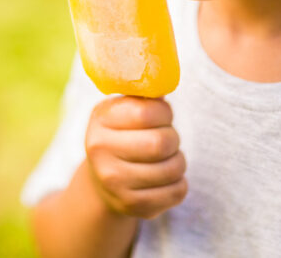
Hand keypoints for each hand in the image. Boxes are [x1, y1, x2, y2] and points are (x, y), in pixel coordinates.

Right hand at [84, 96, 186, 218]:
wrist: (103, 180)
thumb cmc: (122, 135)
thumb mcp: (123, 110)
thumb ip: (144, 96)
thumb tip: (165, 74)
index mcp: (100, 120)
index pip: (148, 111)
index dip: (165, 113)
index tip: (163, 116)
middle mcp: (101, 151)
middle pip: (162, 143)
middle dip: (173, 139)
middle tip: (167, 139)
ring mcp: (114, 182)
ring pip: (173, 169)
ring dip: (178, 162)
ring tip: (168, 158)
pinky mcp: (132, 206)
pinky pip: (177, 192)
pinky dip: (180, 183)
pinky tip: (166, 179)